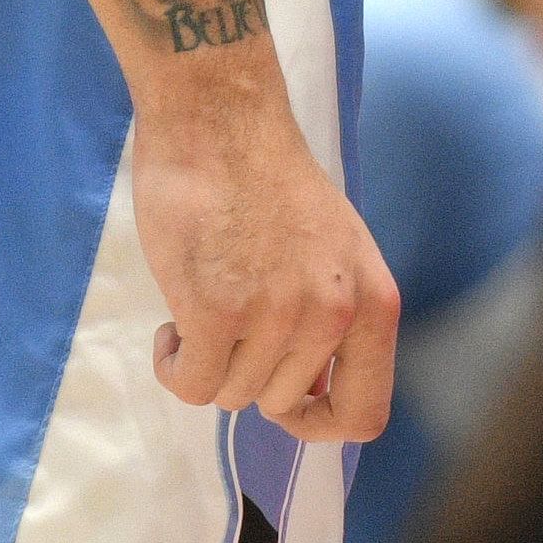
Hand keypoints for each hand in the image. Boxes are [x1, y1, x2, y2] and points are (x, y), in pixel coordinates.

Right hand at [130, 85, 398, 445]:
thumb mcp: (334, 251)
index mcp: (371, 300)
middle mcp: (332, 314)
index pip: (365, 413)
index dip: (321, 426)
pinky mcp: (214, 311)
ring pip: (232, 394)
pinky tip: (171, 326)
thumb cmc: (267, 178)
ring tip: (199, 305)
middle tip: (227, 318)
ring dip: (206, 361)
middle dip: (247, 370)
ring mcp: (275, 314)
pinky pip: (191, 384)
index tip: (288, 408)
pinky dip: (173, 366)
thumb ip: (333, 318)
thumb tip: (312, 390)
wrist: (220, 116)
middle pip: (280, 402)